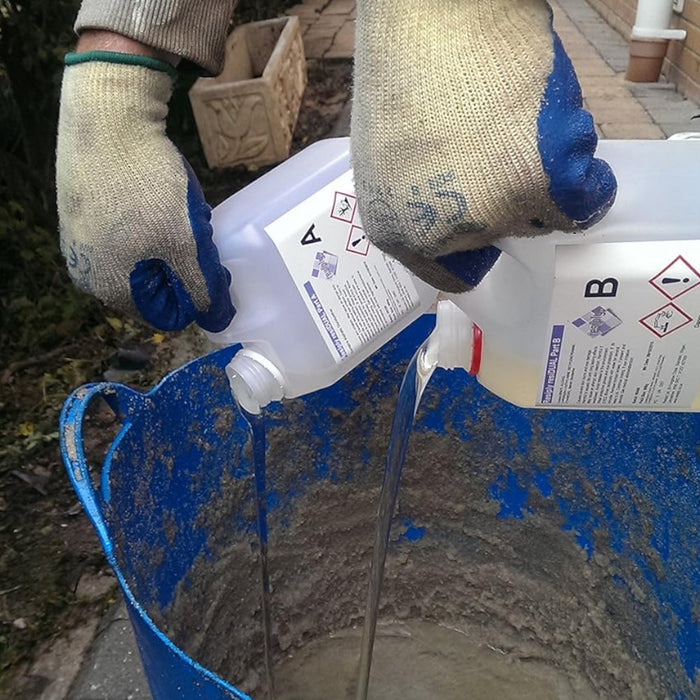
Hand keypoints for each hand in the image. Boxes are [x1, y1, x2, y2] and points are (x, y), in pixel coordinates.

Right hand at [56, 33, 234, 331]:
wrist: (108, 117)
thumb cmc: (149, 190)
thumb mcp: (186, 245)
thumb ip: (204, 289)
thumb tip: (218, 320)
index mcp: (109, 290)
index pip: (167, 316)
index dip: (198, 296)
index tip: (214, 268)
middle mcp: (88, 273)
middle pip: (155, 287)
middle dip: (184, 267)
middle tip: (202, 238)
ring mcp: (82, 241)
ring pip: (144, 258)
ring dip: (172, 244)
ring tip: (184, 215)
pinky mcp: (84, 212)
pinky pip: (128, 233)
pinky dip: (152, 224)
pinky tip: (162, 202)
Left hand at [352, 0, 616, 291]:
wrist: (434, 11)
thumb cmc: (410, 69)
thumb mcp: (391, 159)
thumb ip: (424, 203)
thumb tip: (461, 222)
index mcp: (397, 231)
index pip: (454, 272)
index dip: (479, 248)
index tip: (494, 230)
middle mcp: (442, 234)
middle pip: (503, 238)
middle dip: (508, 200)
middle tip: (498, 149)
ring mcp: (493, 209)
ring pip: (543, 213)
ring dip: (543, 174)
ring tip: (513, 123)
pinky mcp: (543, 178)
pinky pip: (585, 199)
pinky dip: (585, 175)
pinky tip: (556, 132)